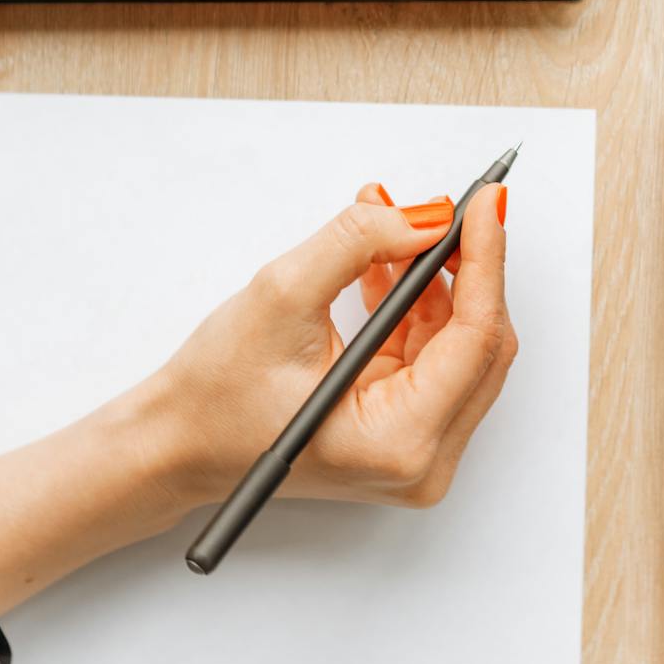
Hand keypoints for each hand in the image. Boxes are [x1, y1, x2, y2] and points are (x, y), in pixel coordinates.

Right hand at [148, 182, 516, 509]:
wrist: (178, 443)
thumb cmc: (216, 395)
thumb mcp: (281, 298)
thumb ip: (356, 245)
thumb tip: (424, 216)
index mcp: (398, 442)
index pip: (476, 339)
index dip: (485, 261)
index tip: (484, 203)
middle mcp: (421, 460)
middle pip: (482, 345)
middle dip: (467, 268)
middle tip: (450, 209)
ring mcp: (416, 449)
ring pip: (461, 346)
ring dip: (439, 282)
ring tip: (399, 228)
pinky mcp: (404, 430)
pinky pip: (434, 356)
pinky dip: (419, 306)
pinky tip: (391, 266)